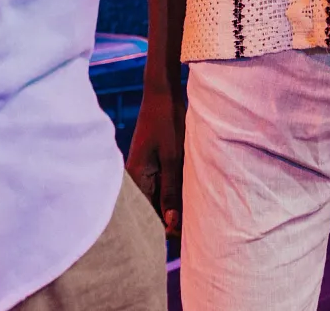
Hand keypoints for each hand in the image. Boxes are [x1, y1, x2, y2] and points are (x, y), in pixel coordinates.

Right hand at [125, 85, 185, 238]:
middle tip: (195, 225)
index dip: (167, 228)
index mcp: (135, 180)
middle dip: (171, 219)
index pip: (148, 216)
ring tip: (194, 211)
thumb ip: (171, 192)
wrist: (163, 94)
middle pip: (152, 210)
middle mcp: (135, 179)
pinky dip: (173, 192)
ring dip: (173, 205)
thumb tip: (171, 224)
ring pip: (157, 199)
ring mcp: (142, 172)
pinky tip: (187, 193)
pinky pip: (160, 186)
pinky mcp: (151, 166)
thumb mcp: (173, 159)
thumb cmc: (167, 123)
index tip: (187, 234)